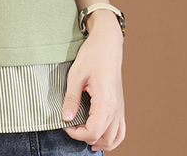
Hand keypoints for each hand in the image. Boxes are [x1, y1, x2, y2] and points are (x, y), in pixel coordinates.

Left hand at [61, 14, 125, 151]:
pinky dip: (111, 138)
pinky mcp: (120, 105)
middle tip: (71, 127)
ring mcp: (120, 108)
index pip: (93, 131)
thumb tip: (66, 118)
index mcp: (105, 102)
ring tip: (84, 136)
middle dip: (85, 137)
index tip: (65, 123)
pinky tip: (99, 135)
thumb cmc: (92, 55)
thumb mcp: (76, 74)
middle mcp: (116, 108)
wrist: (108, 44)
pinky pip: (121, 130)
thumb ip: (71, 98)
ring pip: (115, 138)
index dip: (76, 133)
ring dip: (100, 141)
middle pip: (103, 137)